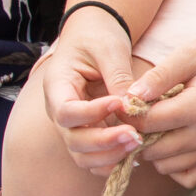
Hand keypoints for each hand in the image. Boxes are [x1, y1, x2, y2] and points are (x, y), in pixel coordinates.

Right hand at [39, 5, 145, 175]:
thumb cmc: (97, 37)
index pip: (67, 112)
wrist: (92, 35)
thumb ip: (117, 77)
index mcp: (57, 86)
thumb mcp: (108, 48)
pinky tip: (135, 153)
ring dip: (109, 155)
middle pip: (73, 140)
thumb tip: (130, 107)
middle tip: (135, 136)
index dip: (92, 114)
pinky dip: (112, 160)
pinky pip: (95, 157)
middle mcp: (60, 110)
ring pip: (83, 156)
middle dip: (104, 142)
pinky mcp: (88, 132)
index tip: (119, 103)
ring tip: (138, 143)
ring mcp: (73, 125)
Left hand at [125, 25, 195, 189]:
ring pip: (166, 167)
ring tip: (157, 127)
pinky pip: (188, 178)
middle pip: (153, 150)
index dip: (127, 113)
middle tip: (138, 115)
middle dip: (138, 133)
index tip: (123, 102)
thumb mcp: (191, 53)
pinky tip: (173, 143)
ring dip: (154, 151)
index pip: (148, 123)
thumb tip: (130, 96)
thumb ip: (160, 76)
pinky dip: (174, 166)